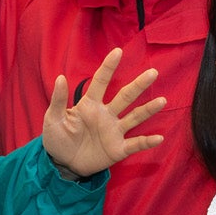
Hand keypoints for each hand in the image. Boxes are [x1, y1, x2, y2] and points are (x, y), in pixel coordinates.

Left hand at [39, 51, 166, 178]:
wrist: (62, 163)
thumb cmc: (57, 138)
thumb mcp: (53, 119)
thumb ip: (59, 100)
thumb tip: (60, 77)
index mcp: (90, 105)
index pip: (101, 82)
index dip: (108, 67)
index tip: (118, 51)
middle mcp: (106, 114)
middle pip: (125, 97)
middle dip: (138, 85)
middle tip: (153, 72)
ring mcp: (114, 131)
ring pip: (134, 117)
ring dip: (148, 110)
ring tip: (162, 101)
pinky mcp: (118, 149)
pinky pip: (135, 144)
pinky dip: (147, 142)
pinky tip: (159, 137)